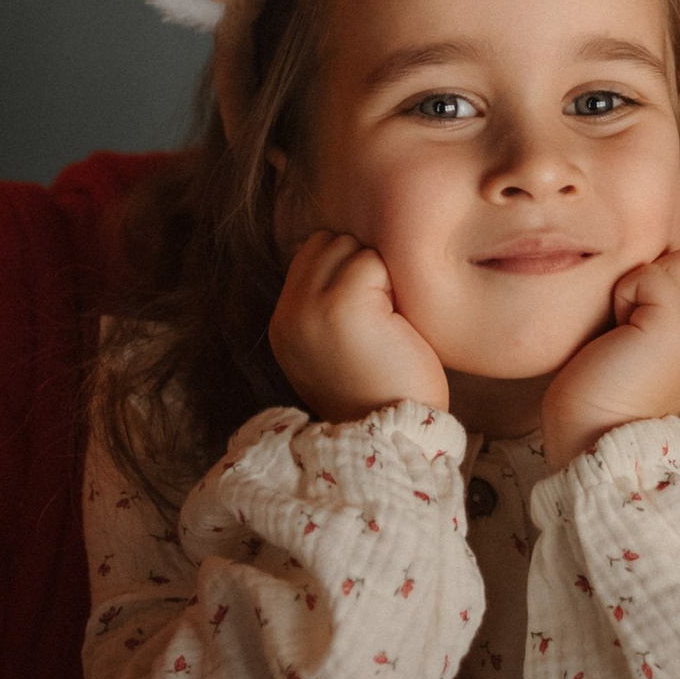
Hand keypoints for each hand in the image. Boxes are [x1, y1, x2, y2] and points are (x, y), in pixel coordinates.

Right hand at [270, 230, 450, 423]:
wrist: (394, 436)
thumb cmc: (383, 390)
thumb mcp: (336, 346)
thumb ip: (325, 303)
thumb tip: (344, 248)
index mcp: (284, 324)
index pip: (309, 255)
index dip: (346, 269)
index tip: (368, 310)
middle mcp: (288, 313)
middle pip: (326, 243)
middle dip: (360, 264)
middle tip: (381, 313)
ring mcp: (310, 307)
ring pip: (347, 246)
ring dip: (376, 272)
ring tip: (386, 318)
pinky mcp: (342, 304)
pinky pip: (372, 261)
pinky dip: (393, 283)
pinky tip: (396, 322)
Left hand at [539, 249, 679, 470]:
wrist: (590, 444)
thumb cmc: (591, 401)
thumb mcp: (632, 350)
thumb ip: (646, 314)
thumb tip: (632, 270)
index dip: (649, 285)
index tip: (623, 329)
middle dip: (647, 280)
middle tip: (621, 328)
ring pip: (672, 260)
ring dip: (634, 286)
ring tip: (619, 333)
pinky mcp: (676, 325)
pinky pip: (649, 273)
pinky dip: (624, 294)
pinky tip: (616, 335)